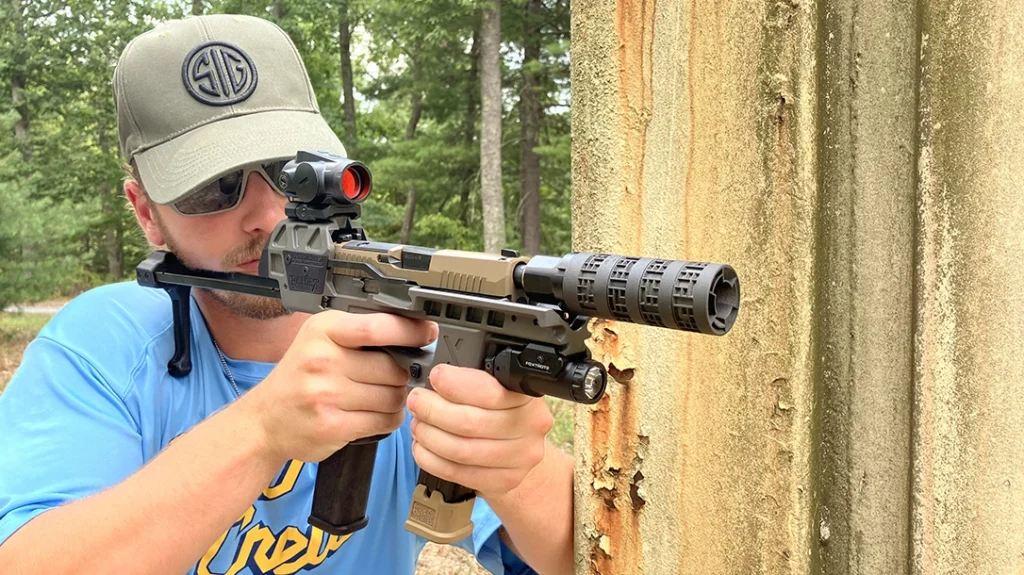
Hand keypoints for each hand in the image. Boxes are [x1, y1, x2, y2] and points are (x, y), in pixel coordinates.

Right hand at [239, 310, 436, 464]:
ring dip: (397, 399)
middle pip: (392, 367)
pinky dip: (389, 419)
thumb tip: (412, 331)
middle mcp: (323, 360)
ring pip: (393, 396)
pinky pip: (384, 421)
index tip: (428, 333)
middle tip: (395, 376)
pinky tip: (377, 414)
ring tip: (382, 397)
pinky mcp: (333, 425)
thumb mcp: (318, 340)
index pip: (378, 327)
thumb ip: (358, 333)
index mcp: (322, 331)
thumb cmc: (298, 378)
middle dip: (403, 374)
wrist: (264, 421)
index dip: (410, 331)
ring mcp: (327, 394)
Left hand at [406, 364, 554, 500]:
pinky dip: (431, 460)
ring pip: (461, 450)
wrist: (522, 448)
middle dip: (432, 410)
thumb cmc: (502, 411)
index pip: (489, 390)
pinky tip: (423, 447)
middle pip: (469, 422)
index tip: (435, 377)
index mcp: (526, 395)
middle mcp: (531, 425)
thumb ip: (472, 381)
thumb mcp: (497, 387)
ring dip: (429, 436)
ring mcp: (521, 457)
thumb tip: (434, 378)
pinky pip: (458, 473)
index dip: (454, 384)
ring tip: (418, 425)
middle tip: (417, 402)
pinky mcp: (506, 481)